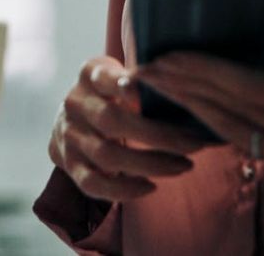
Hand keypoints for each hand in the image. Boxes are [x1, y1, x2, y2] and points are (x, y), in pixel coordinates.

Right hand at [49, 55, 216, 201]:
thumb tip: (185, 93)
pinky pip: (92, 183)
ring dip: (150, 164)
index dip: (126, 86)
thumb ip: (141, 80)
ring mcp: (69, 135)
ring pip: (106, 156)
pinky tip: (151, 187)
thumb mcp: (119, 74)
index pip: (105, 78)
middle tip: (194, 144)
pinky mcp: (68, 164)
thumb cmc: (110, 93)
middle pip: (111, 120)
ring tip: (184, 166)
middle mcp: (75, 104)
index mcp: (90, 74)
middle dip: (158, 135)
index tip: (154, 90)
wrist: (70, 118)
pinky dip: (123, 190)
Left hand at [132, 26, 263, 210]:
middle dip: (184, 88)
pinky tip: (193, 110)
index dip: (207, 72)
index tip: (172, 55)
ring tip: (158, 84)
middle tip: (144, 67)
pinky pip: (244, 145)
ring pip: (229, 132)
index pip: (249, 90)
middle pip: (229, 112)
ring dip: (191, 107)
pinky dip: (214, 126)